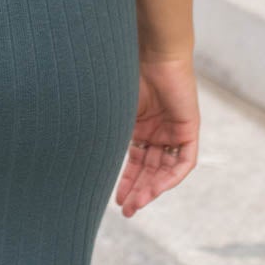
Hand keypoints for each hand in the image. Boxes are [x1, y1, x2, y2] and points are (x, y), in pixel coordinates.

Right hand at [115, 54, 199, 217]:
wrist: (151, 53)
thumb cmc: (127, 76)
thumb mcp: (114, 112)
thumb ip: (106, 134)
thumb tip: (76, 156)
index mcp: (140, 127)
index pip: (135, 163)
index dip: (127, 183)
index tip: (116, 202)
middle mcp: (158, 132)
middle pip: (150, 170)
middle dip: (138, 191)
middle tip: (127, 210)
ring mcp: (173, 131)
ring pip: (165, 170)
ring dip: (152, 189)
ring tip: (137, 205)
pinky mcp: (188, 129)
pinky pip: (184, 161)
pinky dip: (171, 177)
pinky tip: (156, 189)